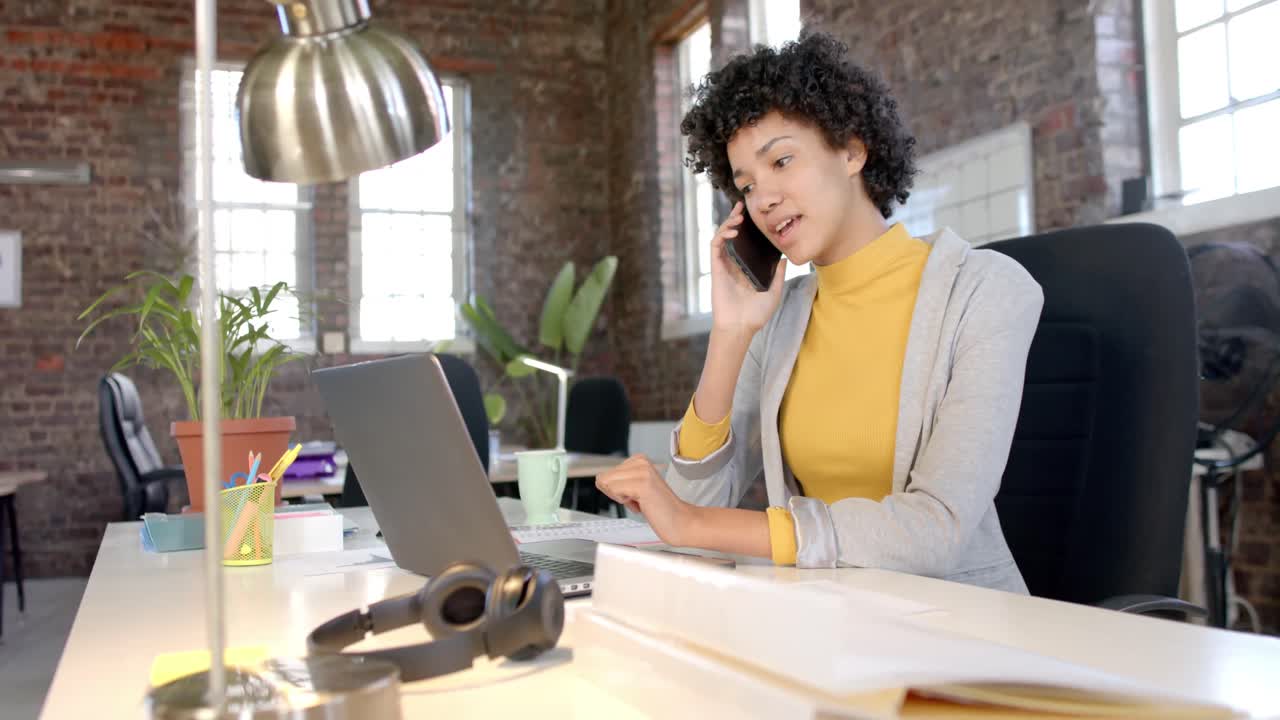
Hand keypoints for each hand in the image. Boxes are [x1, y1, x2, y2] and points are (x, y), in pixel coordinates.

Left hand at [595, 455, 696, 546]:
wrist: (680, 521)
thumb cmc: (659, 509)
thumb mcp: (634, 489)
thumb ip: (618, 482)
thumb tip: (598, 479)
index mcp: (639, 460)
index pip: (606, 474)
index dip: (617, 491)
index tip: (637, 496)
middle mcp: (640, 462)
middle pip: (604, 478)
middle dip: (618, 494)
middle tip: (641, 500)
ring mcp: (642, 472)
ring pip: (608, 484)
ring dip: (622, 499)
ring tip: (643, 501)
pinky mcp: (642, 484)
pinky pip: (615, 491)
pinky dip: (625, 502)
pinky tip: (643, 504)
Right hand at [710, 201, 788, 335]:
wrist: (741, 327)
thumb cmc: (756, 314)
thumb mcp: (774, 291)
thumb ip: (778, 275)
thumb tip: (784, 258)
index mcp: (746, 267)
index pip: (745, 242)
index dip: (748, 228)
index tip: (755, 215)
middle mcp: (733, 264)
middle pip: (732, 235)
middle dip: (735, 218)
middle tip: (743, 206)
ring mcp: (724, 265)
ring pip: (721, 237)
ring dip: (728, 223)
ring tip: (738, 217)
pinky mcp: (716, 269)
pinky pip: (715, 247)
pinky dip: (722, 235)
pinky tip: (733, 231)